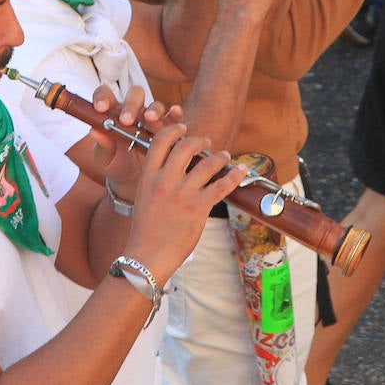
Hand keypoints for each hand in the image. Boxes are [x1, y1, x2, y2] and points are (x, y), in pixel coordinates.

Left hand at [91, 88, 182, 199]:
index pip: (106, 95)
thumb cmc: (115, 163)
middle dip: (131, 106)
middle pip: (135, 96)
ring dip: (153, 111)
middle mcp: (133, 111)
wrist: (133, 179)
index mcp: (113, 113)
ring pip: (155, 106)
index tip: (100, 108)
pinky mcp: (167, 128)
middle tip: (126, 120)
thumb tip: (94, 131)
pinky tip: (175, 112)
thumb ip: (102, 145)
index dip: (102, 97)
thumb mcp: (105, 158)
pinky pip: (173, 117)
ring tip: (150, 119)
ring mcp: (151, 119)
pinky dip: (175, 113)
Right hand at [122, 124, 246, 283]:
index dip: (174, 131)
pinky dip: (234, 176)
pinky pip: (222, 185)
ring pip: (207, 164)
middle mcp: (165, 181)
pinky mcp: (198, 207)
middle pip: (186, 147)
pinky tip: (240, 171)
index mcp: (148, 177)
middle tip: (206, 142)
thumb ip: (157, 179)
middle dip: (199, 140)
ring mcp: (182, 193)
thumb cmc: (146, 230)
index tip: (183, 128)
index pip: (161, 142)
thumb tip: (174, 165)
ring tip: (224, 156)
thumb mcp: (144, 196)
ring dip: (219, 157)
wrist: (147, 255)